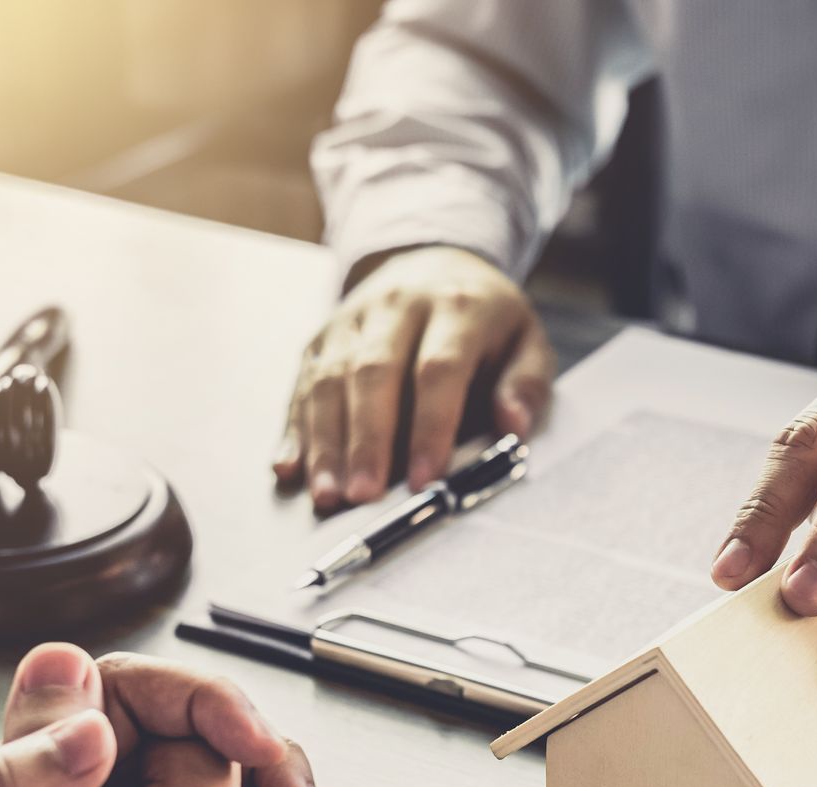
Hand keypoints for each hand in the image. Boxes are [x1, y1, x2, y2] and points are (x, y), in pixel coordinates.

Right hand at [275, 245, 554, 511]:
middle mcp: (397, 305)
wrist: (433, 260)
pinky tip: (289, 467)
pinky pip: (303, 383)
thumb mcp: (527, 341)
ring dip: (326, 442)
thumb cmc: (486, 319)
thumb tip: (513, 426)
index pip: (437, 370)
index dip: (429, 427)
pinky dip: (294, 428)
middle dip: (366, 440)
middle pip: (372, 373)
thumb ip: (525, 384)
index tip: (424, 478)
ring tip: (328, 494)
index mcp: (456, 306)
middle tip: (363, 496)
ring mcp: (351, 319)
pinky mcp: (321, 336)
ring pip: (330, 380)